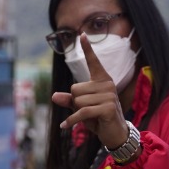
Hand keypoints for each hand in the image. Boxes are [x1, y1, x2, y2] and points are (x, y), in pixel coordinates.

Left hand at [50, 32, 129, 150]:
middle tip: (86, 111)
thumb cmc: (97, 118)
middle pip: (75, 89)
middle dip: (75, 103)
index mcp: (102, 80)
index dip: (87, 48)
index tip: (82, 35)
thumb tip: (54, 96)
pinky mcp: (108, 108)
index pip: (93, 62)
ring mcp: (109, 96)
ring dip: (77, 112)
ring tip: (89, 117)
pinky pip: (81, 112)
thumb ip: (69, 100)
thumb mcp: (81, 107)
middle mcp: (107, 85)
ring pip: (78, 101)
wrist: (115, 134)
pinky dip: (71, 121)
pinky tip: (65, 126)